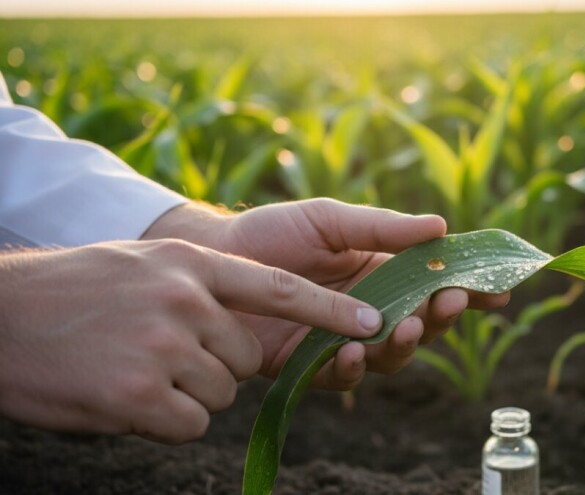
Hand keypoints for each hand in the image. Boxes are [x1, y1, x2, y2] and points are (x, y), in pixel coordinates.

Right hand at [0, 239, 392, 442]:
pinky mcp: (142, 396)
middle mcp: (186, 300)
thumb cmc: (75, 292)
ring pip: (222, 391)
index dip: (332, 309)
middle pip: (249, 356)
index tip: (376, 324)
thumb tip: (247, 320)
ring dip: (189, 393)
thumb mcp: (146, 267)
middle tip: (165, 353)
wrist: (0, 315)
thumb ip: (202, 285)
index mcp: (192, 264)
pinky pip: (192, 423)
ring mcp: (165, 347)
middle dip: (221, 365)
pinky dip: (167, 421)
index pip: (283, 289)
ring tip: (135, 369)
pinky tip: (124, 396)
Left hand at [143, 199, 509, 387]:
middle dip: (442, 317)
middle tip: (447, 302)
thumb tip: (441, 226)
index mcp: (383, 271)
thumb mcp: (330, 218)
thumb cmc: (273, 232)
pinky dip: (352, 366)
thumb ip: (382, 227)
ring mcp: (344, 338)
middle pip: (424, 324)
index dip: (469, 288)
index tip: (497, 289)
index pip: (436, 282)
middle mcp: (372, 308)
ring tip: (406, 327)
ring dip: (405, 344)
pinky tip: (349, 351)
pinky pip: (343, 375)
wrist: (214, 258)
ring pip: (392, 355)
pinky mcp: (311, 364)